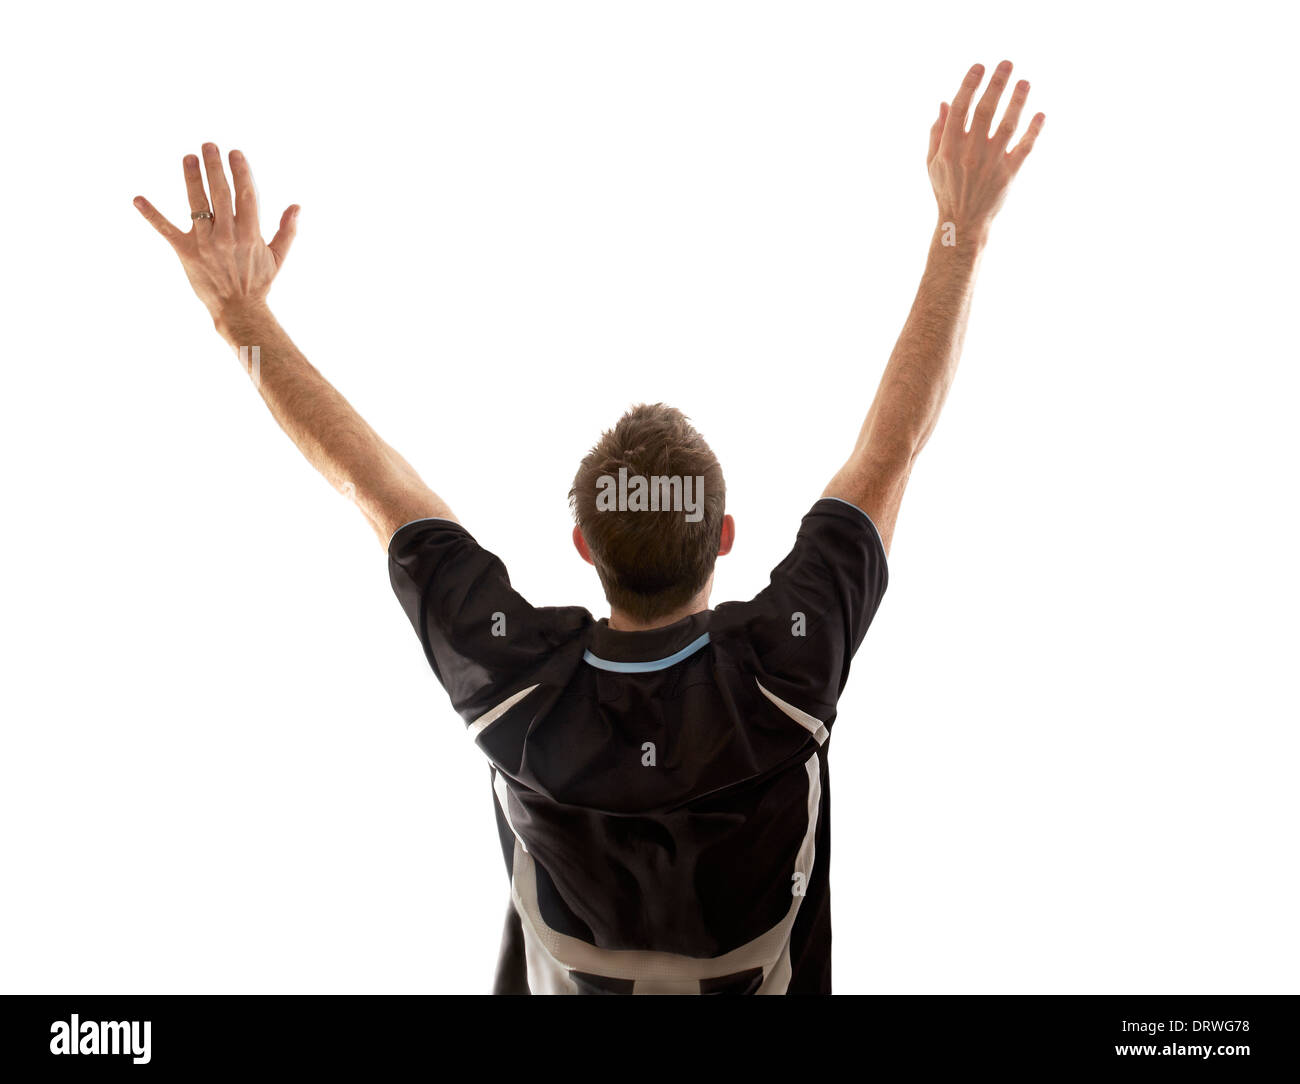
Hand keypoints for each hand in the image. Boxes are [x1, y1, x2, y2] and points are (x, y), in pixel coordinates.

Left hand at [133, 144, 298, 332]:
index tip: (235, 153)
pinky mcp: (186, 252)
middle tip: (209, 145)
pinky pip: (166, 230)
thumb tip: (296, 206)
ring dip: (192, 178)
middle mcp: (227, 236)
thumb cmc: (259, 283)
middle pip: (221, 194)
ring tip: (189, 157)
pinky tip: (137, 199)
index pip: (245, 195)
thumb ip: (286, 230)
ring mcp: (206, 243)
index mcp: (250, 235)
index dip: (240, 172)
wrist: (240, 310)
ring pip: (197, 204)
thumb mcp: (277, 257)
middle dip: (215, 167)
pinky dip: (151, 215)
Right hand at [927, 61, 1043, 238]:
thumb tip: (944, 103)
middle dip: (996, 84)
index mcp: (949, 148)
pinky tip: (1040, 114)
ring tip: (1025, 82)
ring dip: (1018, 101)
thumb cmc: (947, 189)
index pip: (959, 108)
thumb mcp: (933, 162)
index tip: (979, 66)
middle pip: (985, 111)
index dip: (970, 84)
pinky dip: (1034, 130)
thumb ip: (937, 132)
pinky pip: (1025, 147)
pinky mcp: (1009, 174)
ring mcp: (991, 163)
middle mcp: (970, 153)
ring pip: (1008, 125)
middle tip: (1007, 63)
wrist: (963, 222)